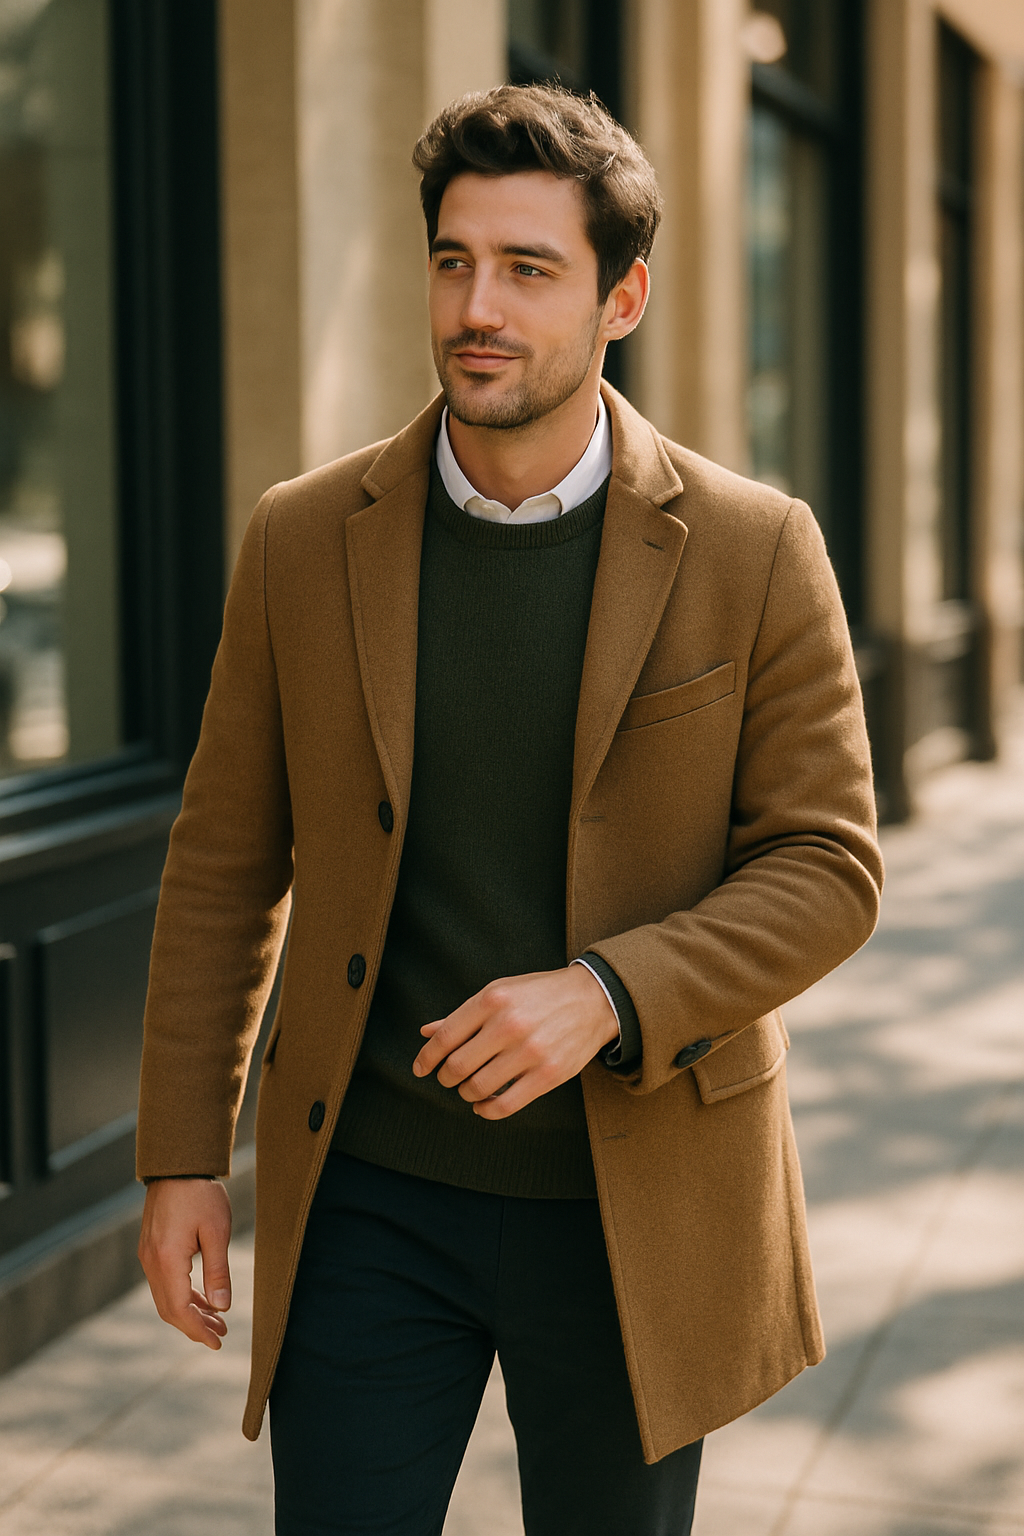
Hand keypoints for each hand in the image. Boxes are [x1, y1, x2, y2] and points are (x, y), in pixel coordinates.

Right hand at [138, 1178, 232, 1348]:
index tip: (218, 1342)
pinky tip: (201, 1298)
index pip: (179, 1310)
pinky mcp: (151, 1247)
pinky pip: (164, 1282)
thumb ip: (218, 1271)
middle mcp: (151, 1262)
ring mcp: (148, 1255)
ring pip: (166, 1296)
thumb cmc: (200, 1194)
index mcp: (166, 1260)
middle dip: (194, 1325)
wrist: (177, 1165)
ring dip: (189, 1311)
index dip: (198, 1330)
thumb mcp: (216, 1232)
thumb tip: (222, 1307)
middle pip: (169, 1308)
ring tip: (216, 1320)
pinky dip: (183, 1294)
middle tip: (220, 1335)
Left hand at [412, 966, 618, 1119]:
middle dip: (445, 1078)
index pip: (445, 1037)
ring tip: (470, 1088)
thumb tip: (425, 1032)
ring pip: (478, 1088)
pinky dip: (486, 1110)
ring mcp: (530, 1051)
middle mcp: (509, 1024)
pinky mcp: (548, 1075)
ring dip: (466, 1093)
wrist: (592, 999)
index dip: (426, 1058)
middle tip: (448, 1079)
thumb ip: (463, 1015)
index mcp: (492, 999)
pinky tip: (483, 1104)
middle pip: (457, 1066)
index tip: (420, 1069)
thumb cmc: (539, 995)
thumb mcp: (499, 992)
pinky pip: (505, 1105)